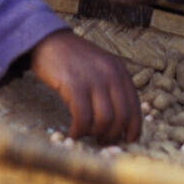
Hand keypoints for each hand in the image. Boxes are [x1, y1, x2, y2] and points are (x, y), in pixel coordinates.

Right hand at [30, 29, 141, 143]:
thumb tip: (119, 122)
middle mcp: (111, 74)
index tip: (127, 141)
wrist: (48, 40)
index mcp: (120, 71)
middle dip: (112, 135)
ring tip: (85, 134)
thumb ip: (111, 88)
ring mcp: (93, 79)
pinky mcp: (74, 84)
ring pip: (104, 119)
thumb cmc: (73, 59)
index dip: (133, 128)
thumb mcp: (100, 67)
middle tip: (101, 142)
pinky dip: (79, 130)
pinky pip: (82, 117)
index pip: (135, 106)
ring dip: (95, 133)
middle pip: (121, 116)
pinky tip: (73, 132)